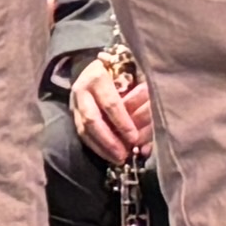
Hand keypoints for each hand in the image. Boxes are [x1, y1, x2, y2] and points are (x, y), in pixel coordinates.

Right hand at [66, 52, 154, 167]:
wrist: (101, 65)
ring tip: (118, 159)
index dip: (122, 122)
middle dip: (109, 141)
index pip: (110, 103)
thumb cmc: (125, 70)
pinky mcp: (74, 114)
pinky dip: (95, 147)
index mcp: (98, 76)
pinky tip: (109, 155)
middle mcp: (81, 89)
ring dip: (101, 148)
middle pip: (91, 120)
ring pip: (83, 130)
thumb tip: (152, 118)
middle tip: (124, 155)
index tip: (134, 138)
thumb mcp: (135, 75)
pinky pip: (81, 135)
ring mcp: (75, 103)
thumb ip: (143, 95)